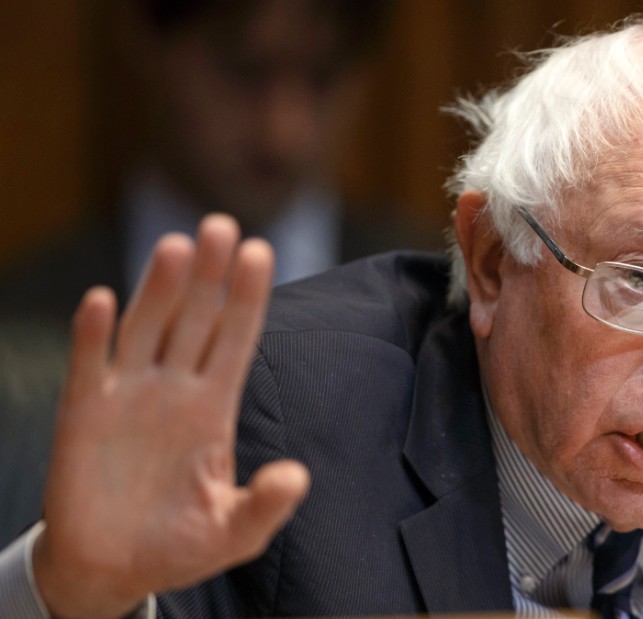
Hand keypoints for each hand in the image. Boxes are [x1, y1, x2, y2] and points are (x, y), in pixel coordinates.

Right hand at [33, 214, 309, 617]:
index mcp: (214, 407)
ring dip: (160, 289)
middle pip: (196, 319)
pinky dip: (93, 335)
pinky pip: (90, 366)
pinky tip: (103, 300)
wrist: (113, 568)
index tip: (261, 251)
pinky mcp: (83, 414)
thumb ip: (266, 505)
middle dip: (210, 275)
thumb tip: (297, 476)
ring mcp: (129, 396)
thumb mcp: (235, 532)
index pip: (236, 339)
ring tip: (177, 246)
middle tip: (223, 225)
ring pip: (147, 329)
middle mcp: (174, 389)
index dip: (248, 297)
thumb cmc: (180, 545)